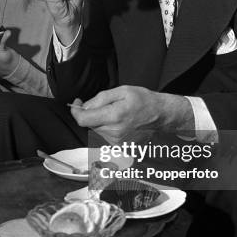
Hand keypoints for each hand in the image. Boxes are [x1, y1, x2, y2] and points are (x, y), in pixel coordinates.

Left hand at [70, 86, 193, 144]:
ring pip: (96, 129)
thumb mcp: (121, 91)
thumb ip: (100, 99)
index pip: (83, 120)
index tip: (77, 103)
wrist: (160, 115)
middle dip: (92, 113)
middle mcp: (114, 132)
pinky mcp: (119, 146)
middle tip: (106, 105)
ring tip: (116, 113)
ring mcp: (117, 141)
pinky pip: (104, 135)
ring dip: (100, 121)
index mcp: (114, 117)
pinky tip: (120, 122)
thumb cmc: (142, 100)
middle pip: (89, 124)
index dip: (76, 111)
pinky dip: (107, 127)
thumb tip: (84, 106)